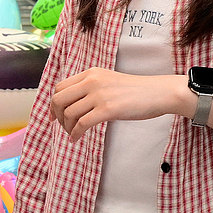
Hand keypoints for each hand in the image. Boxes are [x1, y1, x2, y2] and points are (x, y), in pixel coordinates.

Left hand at [50, 69, 193, 137]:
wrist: (158, 92)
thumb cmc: (135, 91)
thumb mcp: (108, 81)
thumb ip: (90, 88)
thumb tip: (70, 105)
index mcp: (90, 73)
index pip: (60, 87)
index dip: (53, 104)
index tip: (55, 116)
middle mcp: (91, 81)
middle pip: (59, 100)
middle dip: (57, 116)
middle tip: (64, 126)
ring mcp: (99, 95)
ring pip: (69, 113)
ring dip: (67, 127)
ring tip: (73, 133)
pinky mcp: (107, 109)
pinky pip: (81, 124)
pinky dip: (75, 134)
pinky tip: (76, 139)